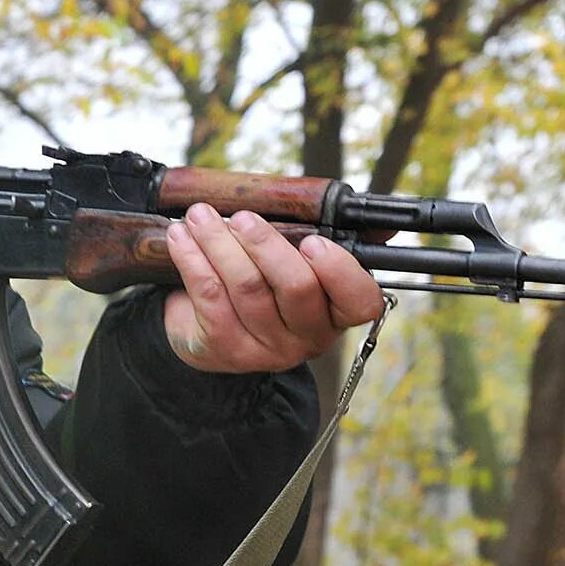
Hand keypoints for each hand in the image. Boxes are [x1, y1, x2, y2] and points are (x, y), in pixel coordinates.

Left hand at [161, 203, 382, 372]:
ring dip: (219, 243)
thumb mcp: (298, 265)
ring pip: (247, 288)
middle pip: (296, 288)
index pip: (359, 301)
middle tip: (243, 217)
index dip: (338, 270)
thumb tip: (383, 225)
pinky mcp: (224, 348)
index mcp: (336, 313)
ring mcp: (266, 348)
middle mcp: (307, 337)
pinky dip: (193, 261)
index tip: (312, 241)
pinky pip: (210, 297)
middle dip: (267, 245)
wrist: (208, 332)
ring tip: (201, 216)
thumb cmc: (264, 286)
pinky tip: (180, 239)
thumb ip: (331, 243)